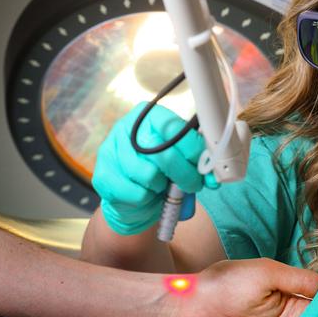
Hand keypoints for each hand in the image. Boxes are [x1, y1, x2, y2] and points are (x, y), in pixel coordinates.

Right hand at [92, 102, 207, 234]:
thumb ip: (195, 162)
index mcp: (148, 116)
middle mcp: (126, 128)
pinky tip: (146, 195)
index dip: (192, 147)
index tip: (205, 164)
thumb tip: (214, 176)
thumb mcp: (180, 161)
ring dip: (163, 187)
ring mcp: (110, 151)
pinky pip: (136, 192)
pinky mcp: (103, 176)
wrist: (132, 200)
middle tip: (193, 184)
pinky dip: (148, 199)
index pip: (173, 126)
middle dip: (185, 173)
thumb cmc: (160, 174)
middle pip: (163, 152)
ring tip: (162, 187)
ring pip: (149, 174)